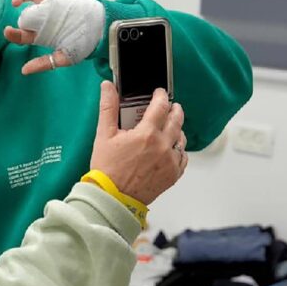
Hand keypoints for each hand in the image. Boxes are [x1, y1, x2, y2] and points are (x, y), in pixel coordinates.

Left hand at [3, 0, 105, 75]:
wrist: (100, 27)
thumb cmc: (84, 44)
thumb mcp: (64, 58)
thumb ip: (44, 64)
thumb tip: (24, 71)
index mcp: (43, 38)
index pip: (24, 37)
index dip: (14, 36)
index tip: (8, 34)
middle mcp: (42, 24)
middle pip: (23, 24)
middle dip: (15, 28)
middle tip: (9, 31)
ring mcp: (46, 12)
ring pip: (28, 10)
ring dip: (20, 13)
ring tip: (17, 17)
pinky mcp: (52, 1)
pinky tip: (16, 1)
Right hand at [89, 82, 186, 204]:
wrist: (113, 198)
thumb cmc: (107, 169)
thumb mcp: (103, 135)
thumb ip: (108, 108)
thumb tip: (108, 87)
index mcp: (147, 134)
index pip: (161, 106)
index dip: (161, 96)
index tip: (159, 94)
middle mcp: (162, 146)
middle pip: (176, 119)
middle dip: (174, 109)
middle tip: (170, 107)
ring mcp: (170, 161)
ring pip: (181, 138)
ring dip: (177, 129)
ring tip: (169, 128)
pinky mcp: (173, 175)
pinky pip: (183, 157)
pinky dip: (178, 150)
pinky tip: (169, 149)